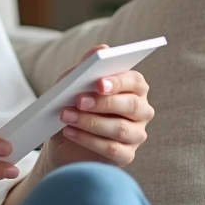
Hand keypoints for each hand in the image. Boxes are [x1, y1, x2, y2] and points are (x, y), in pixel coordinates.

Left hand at [42, 44, 154, 169]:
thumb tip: (103, 48)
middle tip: (77, 100)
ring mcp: (137, 135)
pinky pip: (112, 149)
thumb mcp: (72, 84)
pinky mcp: (127, 156)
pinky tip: (69, 132)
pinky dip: (88, 140)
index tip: (98, 82)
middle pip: (130, 106)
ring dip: (89, 122)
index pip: (134, 81)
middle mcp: (141, 111)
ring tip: (65, 116)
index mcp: (133, 88)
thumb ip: (86, 66)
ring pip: (120, 128)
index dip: (118, 81)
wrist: (63, 142)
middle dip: (102, 103)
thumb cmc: (72, 106)